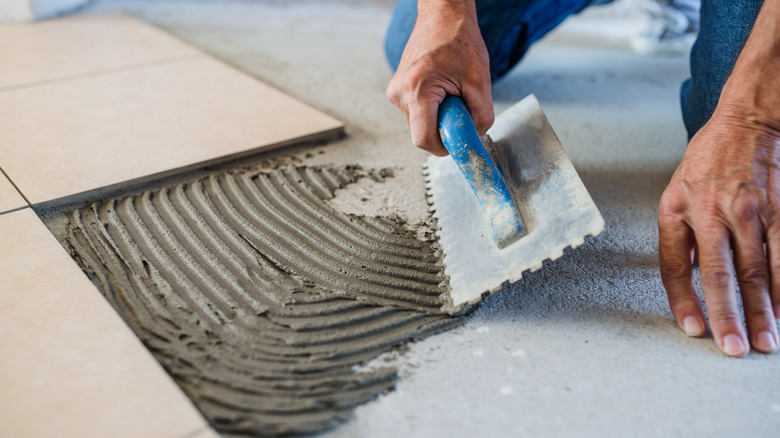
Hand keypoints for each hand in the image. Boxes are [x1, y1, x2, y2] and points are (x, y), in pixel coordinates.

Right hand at [386, 0, 493, 155]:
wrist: (443, 15)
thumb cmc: (459, 40)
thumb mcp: (480, 81)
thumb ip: (481, 116)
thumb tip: (476, 140)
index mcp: (417, 90)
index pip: (423, 139)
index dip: (444, 147)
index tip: (460, 140)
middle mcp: (399, 93)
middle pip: (421, 133)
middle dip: (444, 128)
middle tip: (461, 107)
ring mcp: (395, 91)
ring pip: (420, 124)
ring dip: (439, 117)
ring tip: (452, 93)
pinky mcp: (398, 89)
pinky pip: (417, 112)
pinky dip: (433, 109)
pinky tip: (443, 89)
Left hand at [658, 107, 779, 356]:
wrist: (746, 123)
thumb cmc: (706, 163)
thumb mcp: (675, 194)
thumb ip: (680, 237)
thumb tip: (688, 281)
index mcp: (677, 211)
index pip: (675, 266)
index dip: (684, 300)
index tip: (694, 329)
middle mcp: (712, 213)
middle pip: (721, 274)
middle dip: (729, 315)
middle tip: (735, 349)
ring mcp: (750, 211)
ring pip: (759, 270)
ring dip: (765, 309)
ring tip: (768, 341)